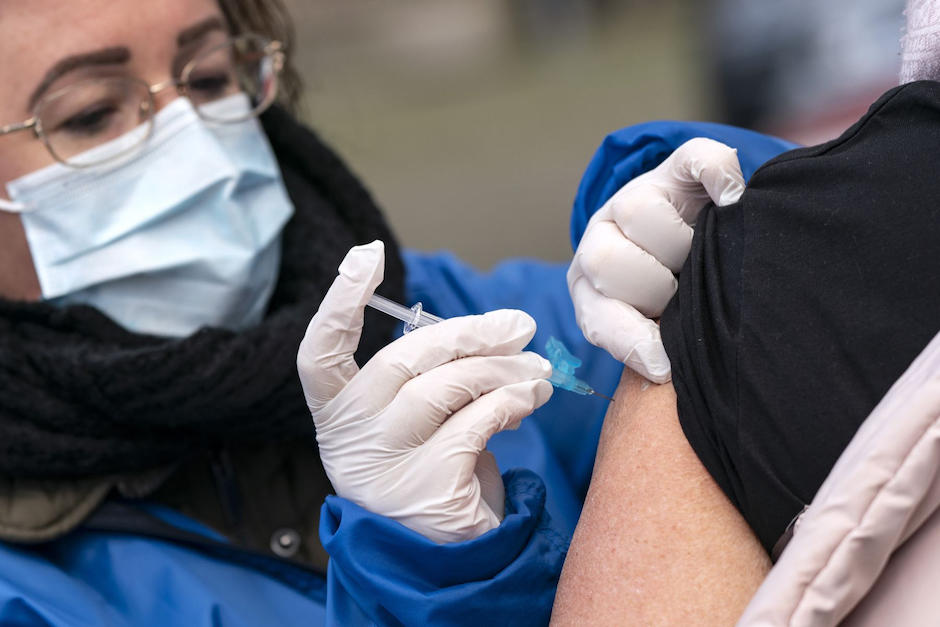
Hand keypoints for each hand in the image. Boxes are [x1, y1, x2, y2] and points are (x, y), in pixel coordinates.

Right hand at [297, 241, 552, 543]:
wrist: (439, 560)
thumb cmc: (428, 473)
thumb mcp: (415, 422)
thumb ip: (433, 378)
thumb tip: (496, 331)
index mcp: (336, 416)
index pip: (320, 352)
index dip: (340, 300)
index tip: (366, 253)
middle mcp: (349, 439)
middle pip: (404, 361)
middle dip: (470, 334)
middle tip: (519, 324)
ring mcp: (383, 468)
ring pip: (446, 388)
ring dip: (502, 368)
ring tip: (537, 368)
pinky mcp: (427, 490)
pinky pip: (477, 422)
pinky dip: (511, 401)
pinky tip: (530, 397)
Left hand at [567, 138, 744, 382]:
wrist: (697, 236)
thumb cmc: (674, 295)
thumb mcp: (653, 327)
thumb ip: (648, 344)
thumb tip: (665, 367)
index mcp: (591, 284)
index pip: (597, 314)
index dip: (631, 339)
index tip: (663, 363)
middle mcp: (603, 236)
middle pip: (606, 261)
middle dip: (652, 288)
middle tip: (681, 293)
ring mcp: (637, 194)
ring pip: (637, 212)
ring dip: (676, 243)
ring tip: (701, 257)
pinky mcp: (678, 166)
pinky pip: (695, 159)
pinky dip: (718, 174)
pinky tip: (732, 198)